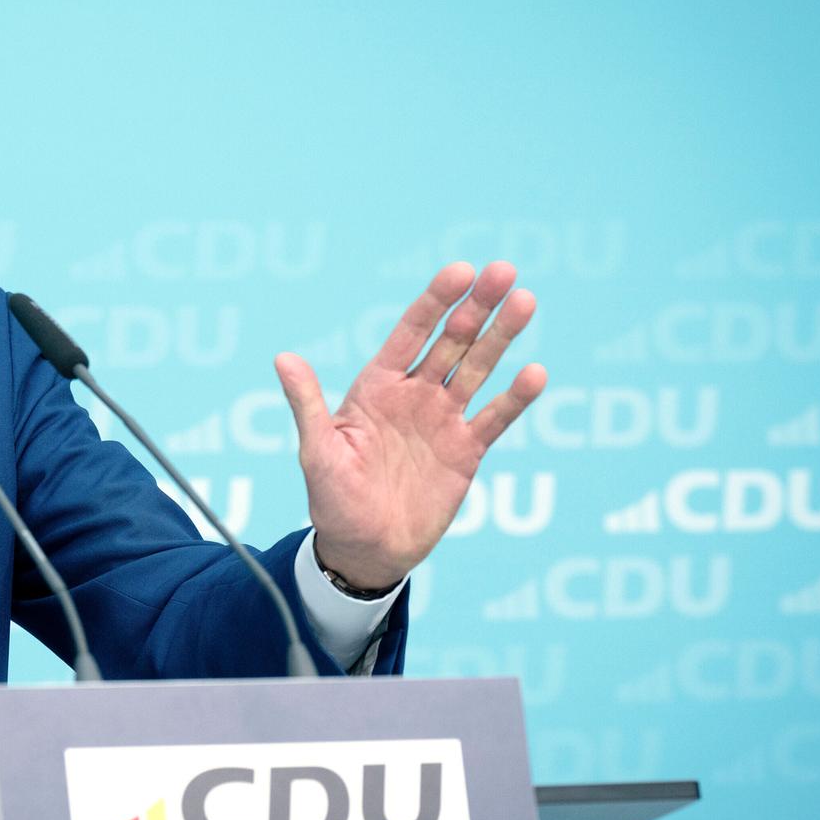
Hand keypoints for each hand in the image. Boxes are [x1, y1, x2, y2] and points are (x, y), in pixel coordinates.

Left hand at [274, 262, 545, 589]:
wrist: (364, 548)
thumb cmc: (332, 498)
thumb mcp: (317, 451)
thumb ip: (308, 404)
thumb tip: (284, 358)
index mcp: (377, 387)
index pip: (410, 333)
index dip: (435, 302)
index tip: (460, 271)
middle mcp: (414, 395)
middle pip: (451, 341)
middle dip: (477, 307)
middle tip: (504, 271)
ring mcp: (443, 420)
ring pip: (478, 369)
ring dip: (502, 337)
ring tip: (525, 301)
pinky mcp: (466, 451)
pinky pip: (495, 418)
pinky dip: (515, 397)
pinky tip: (535, 372)